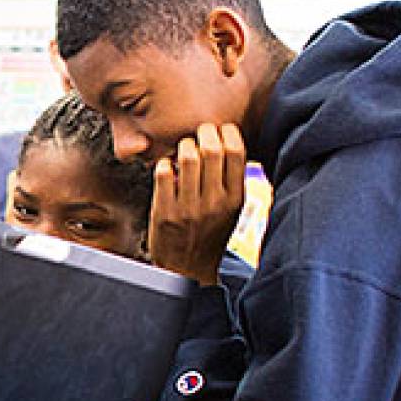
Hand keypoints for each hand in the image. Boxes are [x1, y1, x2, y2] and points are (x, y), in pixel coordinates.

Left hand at [149, 123, 245, 285]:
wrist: (188, 269)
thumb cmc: (210, 234)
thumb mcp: (232, 211)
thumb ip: (233, 181)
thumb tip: (229, 142)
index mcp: (235, 198)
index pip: (236, 152)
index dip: (227, 132)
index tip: (220, 131)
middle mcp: (215, 202)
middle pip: (212, 148)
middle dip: (204, 132)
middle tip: (199, 134)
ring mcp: (189, 207)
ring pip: (187, 156)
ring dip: (184, 146)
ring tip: (183, 151)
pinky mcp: (165, 211)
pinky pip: (163, 172)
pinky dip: (164, 163)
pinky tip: (168, 170)